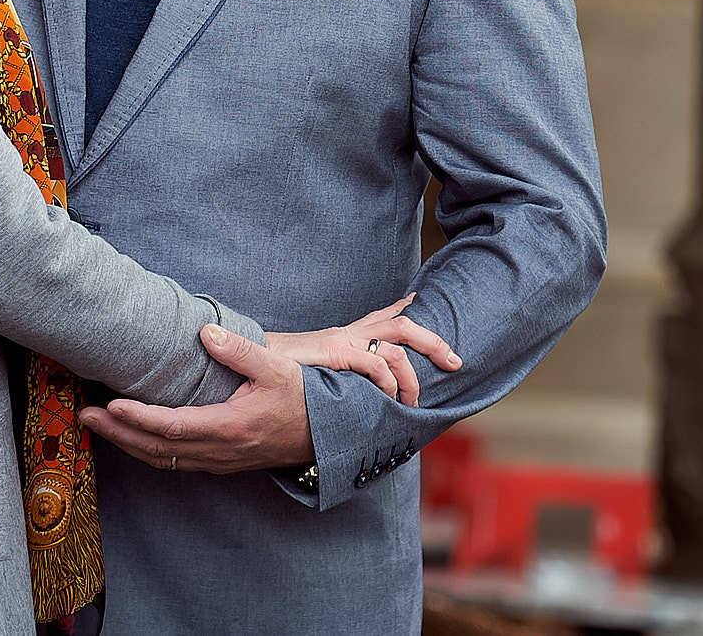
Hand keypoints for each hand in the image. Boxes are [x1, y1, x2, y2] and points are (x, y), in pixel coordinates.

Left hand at [77, 302, 461, 475]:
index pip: (172, 427)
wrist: (327, 437)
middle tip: (85, 416)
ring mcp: (217, 461)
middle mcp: (218, 451)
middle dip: (118, 433)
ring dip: (126, 443)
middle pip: (156, 448)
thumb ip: (240, 350)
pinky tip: (130, 437)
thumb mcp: (276, 368)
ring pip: (162, 459)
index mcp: (229, 428)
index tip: (110, 405)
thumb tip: (205, 332)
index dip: (138, 418)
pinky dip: (146, 450)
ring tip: (97, 424)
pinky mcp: (218, 462)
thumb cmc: (302, 399)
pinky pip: (174, 461)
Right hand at [270, 295, 460, 405]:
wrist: (248, 363)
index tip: (421, 302)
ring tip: (414, 401)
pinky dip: (389, 381)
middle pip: (402, 324)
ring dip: (413, 376)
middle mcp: (348, 333)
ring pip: (397, 345)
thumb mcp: (311, 370)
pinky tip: (389, 398)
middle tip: (455, 362)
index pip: (382, 315)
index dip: (405, 307)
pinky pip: (374, 363)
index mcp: (344, 335)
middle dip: (433, 342)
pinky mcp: (334, 352)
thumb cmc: (275, 372)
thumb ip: (333, 374)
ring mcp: (343, 340)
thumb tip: (345, 390)